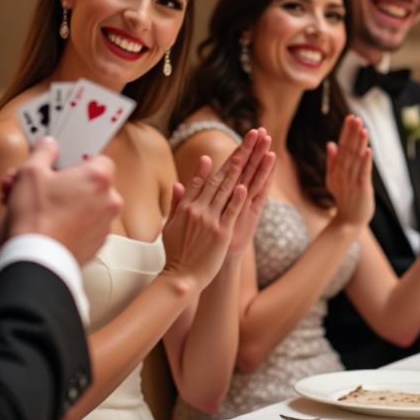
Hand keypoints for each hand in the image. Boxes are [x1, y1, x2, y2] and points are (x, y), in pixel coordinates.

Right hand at [6, 137, 121, 265]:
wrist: (36, 259)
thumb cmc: (36, 217)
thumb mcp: (30, 173)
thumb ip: (43, 152)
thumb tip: (49, 145)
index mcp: (99, 177)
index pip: (99, 159)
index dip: (79, 161)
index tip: (64, 165)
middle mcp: (109, 200)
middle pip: (93, 183)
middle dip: (71, 184)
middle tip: (48, 188)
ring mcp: (105, 224)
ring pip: (90, 206)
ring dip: (71, 205)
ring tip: (44, 209)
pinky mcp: (98, 244)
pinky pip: (87, 226)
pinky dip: (73, 224)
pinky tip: (51, 225)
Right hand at [161, 129, 268, 287]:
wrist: (181, 277)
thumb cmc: (176, 253)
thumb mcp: (171, 225)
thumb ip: (177, 203)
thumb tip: (178, 183)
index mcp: (186, 207)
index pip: (200, 180)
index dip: (214, 162)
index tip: (224, 148)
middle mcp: (198, 210)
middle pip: (218, 179)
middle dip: (234, 157)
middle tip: (246, 142)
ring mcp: (209, 221)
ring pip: (226, 191)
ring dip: (239, 171)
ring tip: (248, 154)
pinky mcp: (221, 233)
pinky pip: (230, 212)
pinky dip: (237, 198)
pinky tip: (245, 185)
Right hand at [326, 116, 373, 230]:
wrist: (349, 220)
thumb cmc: (343, 198)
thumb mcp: (333, 178)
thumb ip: (332, 161)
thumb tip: (330, 143)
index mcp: (336, 169)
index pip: (341, 146)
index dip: (346, 132)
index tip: (350, 118)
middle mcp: (343, 173)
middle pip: (348, 150)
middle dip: (352, 133)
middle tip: (356, 118)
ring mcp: (352, 181)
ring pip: (356, 159)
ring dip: (359, 144)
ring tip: (363, 129)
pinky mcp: (362, 188)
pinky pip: (363, 173)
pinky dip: (366, 162)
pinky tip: (368, 150)